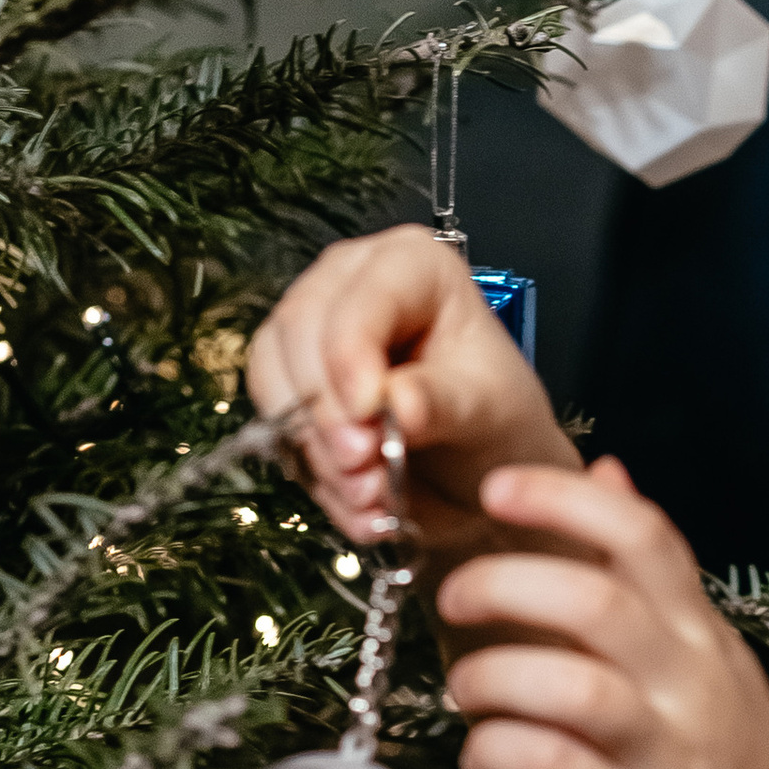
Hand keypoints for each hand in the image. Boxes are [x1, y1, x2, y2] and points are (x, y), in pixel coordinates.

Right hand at [245, 225, 574, 561]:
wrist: (482, 474)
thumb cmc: (495, 422)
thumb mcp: (488, 410)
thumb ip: (442, 401)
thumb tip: (397, 402)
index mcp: (413, 265)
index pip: (359, 299)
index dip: (350, 358)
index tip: (367, 415)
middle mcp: (353, 283)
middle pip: (299, 329)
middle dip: (327, 411)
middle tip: (365, 471)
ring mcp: (314, 330)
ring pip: (273, 375)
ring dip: (314, 447)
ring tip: (369, 496)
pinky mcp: (293, 383)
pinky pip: (272, 421)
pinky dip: (309, 470)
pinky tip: (354, 502)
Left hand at [437, 452, 768, 768]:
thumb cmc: (721, 757)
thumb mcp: (699, 649)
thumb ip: (649, 572)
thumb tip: (608, 472)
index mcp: (696, 631)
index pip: (640, 535)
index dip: (561, 499)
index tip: (495, 489)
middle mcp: (686, 684)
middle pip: (594, 603)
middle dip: (503, 587)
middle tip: (453, 599)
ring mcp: (663, 755)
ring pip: (572, 688)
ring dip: (493, 678)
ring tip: (466, 689)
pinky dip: (499, 751)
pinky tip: (483, 754)